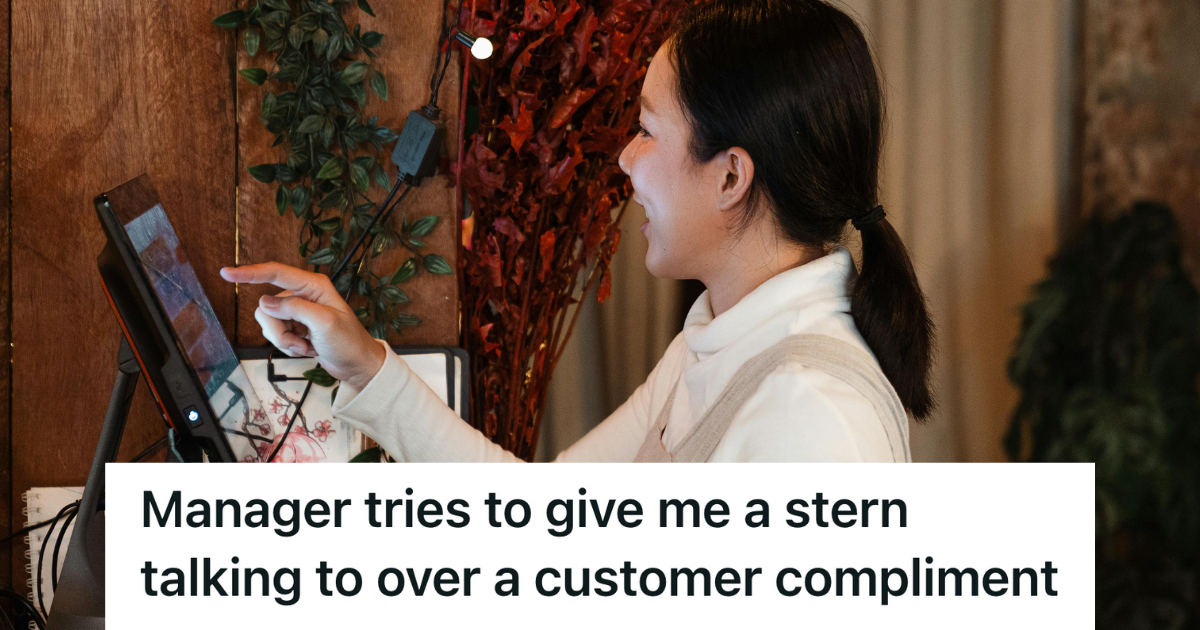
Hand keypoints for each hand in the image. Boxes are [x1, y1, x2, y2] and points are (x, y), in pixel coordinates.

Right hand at [219, 263, 386, 390]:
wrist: (357, 365)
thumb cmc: (349, 342)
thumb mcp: (323, 322)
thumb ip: (294, 309)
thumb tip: (264, 302)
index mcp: (313, 286)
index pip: (276, 273)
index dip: (250, 273)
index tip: (226, 273)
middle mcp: (303, 295)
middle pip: (267, 307)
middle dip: (278, 330)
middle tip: (298, 342)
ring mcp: (298, 313)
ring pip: (269, 323)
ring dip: (284, 341)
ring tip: (305, 347)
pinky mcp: (295, 328)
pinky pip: (276, 335)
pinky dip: (287, 346)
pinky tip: (306, 349)